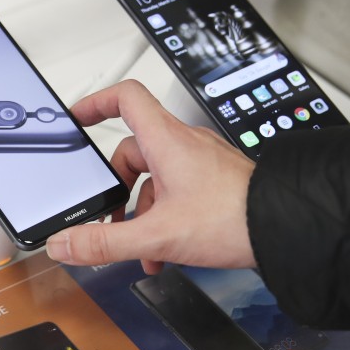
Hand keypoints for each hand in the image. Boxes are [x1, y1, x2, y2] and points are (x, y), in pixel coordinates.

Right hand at [46, 80, 256, 273]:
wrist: (285, 227)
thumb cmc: (234, 218)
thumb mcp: (157, 235)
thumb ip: (105, 242)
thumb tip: (64, 244)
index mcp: (167, 141)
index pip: (125, 98)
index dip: (96, 102)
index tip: (77, 118)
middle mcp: (185, 144)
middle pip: (133, 152)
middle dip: (119, 190)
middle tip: (111, 219)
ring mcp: (202, 162)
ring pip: (156, 178)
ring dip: (142, 213)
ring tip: (143, 249)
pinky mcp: (216, 182)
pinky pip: (178, 192)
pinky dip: (165, 218)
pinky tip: (166, 251)